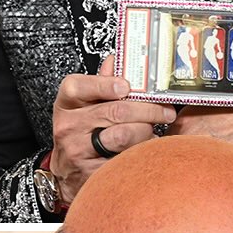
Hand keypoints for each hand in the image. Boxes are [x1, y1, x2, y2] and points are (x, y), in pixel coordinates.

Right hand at [48, 55, 177, 200]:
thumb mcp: (83, 106)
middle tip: (165, 111)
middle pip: (114, 111)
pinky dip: (140, 153)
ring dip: (146, 131)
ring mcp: (78, 150)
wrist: (67, 172)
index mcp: (67, 103)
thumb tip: (117, 60)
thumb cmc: (80, 133)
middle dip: (147, 109)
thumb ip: (101, 84)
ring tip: (153, 130)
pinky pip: (124, 158)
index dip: (106, 84)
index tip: (127, 86)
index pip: (80, 87)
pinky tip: (144, 149)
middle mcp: (69, 125)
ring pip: (123, 135)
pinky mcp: (91, 172)